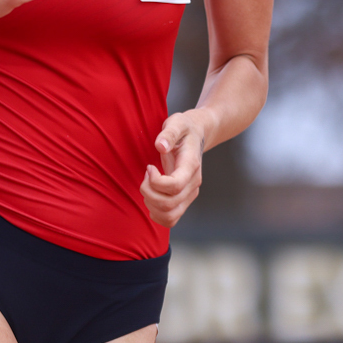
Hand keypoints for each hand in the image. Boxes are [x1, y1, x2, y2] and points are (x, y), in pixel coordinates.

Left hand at [140, 111, 210, 226]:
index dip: (155, 181)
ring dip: (151, 204)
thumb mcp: (177, 123)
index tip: (149, 167)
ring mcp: (190, 194)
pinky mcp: (184, 200)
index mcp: (191, 166)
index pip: (174, 186)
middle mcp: (193, 184)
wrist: (196, 135)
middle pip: (169, 205)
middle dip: (149, 192)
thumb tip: (161, 146)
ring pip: (170, 216)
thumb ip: (168, 134)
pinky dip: (156, 213)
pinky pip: (170, 219)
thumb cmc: (184, 129)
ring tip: (148, 186)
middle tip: (145, 176)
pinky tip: (151, 196)